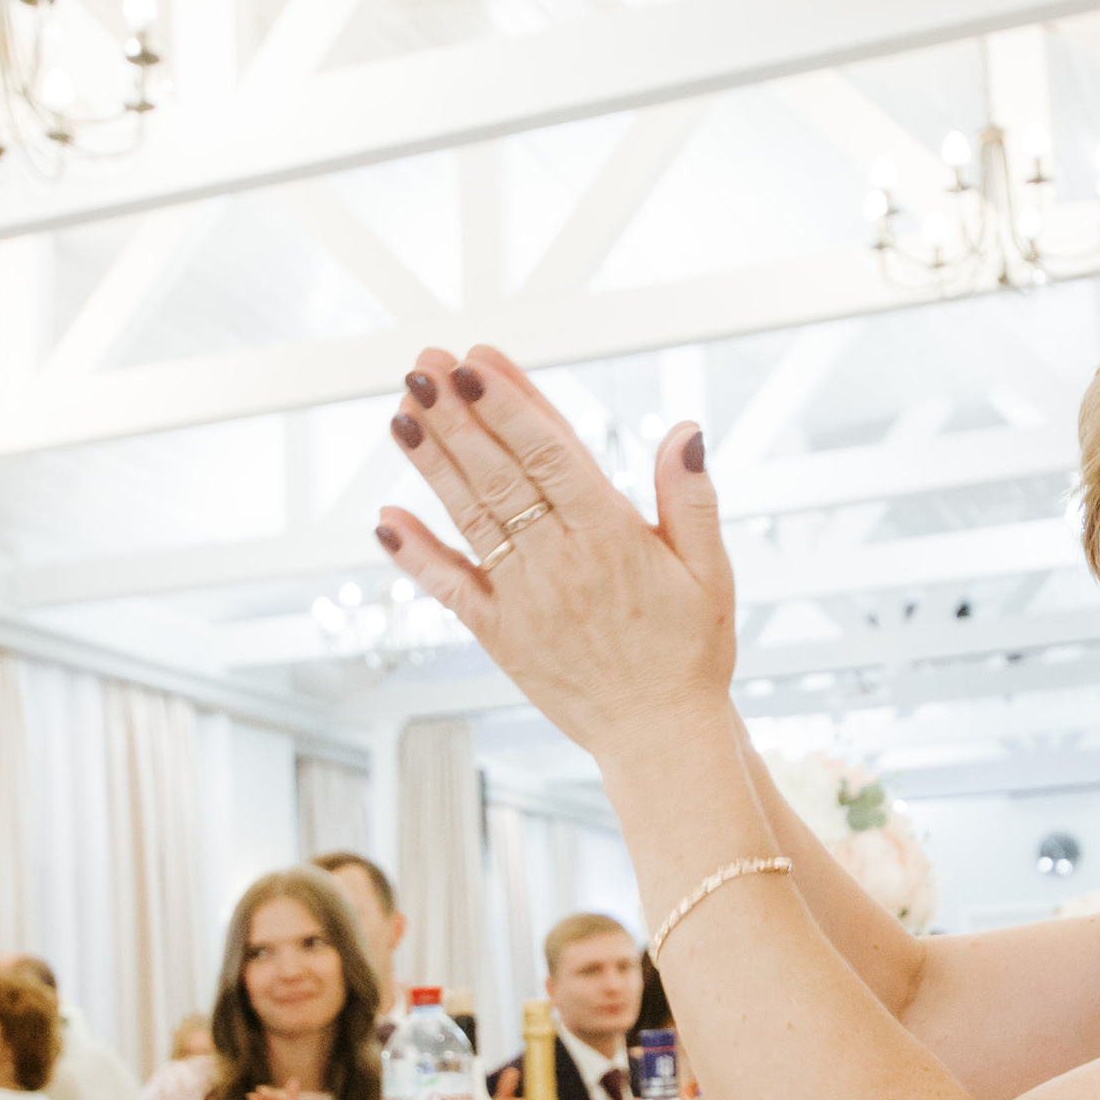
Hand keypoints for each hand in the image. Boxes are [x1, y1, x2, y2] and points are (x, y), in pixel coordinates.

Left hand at [375, 346, 734, 757]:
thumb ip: (691, 499)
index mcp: (613, 539)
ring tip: (402, 412)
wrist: (659, 737)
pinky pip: (449, 589)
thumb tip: (684, 431)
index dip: (510, 405)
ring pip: (469, 519)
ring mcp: (523, 600)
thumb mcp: (711, 572)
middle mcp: (561, 564)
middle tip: (423, 367)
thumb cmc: (690, 651)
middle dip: (457, 416)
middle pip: (499, 475)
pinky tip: (387, 516)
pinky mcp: (499, 636)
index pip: (552, 454)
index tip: (476, 361)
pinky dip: (416, 553)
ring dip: (432, 464)